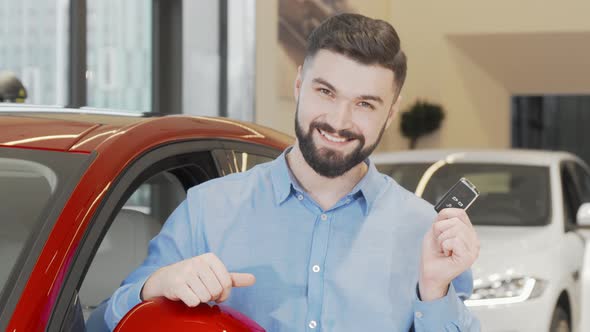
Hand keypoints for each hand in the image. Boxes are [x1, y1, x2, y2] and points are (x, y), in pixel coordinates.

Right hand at [141, 253, 255, 305]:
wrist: (166, 278)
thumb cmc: (194, 277)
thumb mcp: (214, 274)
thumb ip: (233, 278)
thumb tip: (253, 279)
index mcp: (210, 258)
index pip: (227, 282)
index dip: (224, 293)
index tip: (217, 293)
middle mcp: (198, 262)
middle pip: (216, 290)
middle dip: (211, 296)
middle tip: (204, 292)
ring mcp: (186, 272)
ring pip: (205, 297)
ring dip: (201, 299)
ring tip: (194, 292)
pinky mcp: (176, 284)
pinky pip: (194, 301)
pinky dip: (191, 302)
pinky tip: (186, 295)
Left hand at [419, 208, 478, 300]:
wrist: (429, 272)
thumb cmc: (433, 254)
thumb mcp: (436, 230)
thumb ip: (443, 218)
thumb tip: (448, 207)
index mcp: (467, 233)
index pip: (460, 212)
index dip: (445, 218)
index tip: (440, 230)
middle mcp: (473, 240)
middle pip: (456, 220)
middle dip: (441, 230)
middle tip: (441, 243)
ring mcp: (473, 249)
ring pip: (455, 229)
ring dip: (442, 239)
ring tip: (444, 249)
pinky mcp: (469, 257)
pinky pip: (454, 240)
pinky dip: (445, 246)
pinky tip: (447, 254)